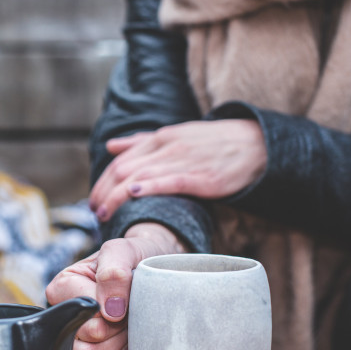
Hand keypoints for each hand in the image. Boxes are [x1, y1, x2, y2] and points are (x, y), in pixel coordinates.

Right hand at [45, 223, 186, 349]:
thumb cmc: (136, 257)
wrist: (160, 271)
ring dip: (117, 346)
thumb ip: (113, 271)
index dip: (105, 309)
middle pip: (86, 337)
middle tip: (131, 313)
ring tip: (132, 329)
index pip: (78, 310)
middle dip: (115, 328)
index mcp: (65, 286)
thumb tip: (110, 309)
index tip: (123, 300)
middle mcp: (70, 314)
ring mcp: (84, 338)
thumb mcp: (123, 250)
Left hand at [89, 119, 266, 220]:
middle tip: (94, 212)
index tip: (94, 200)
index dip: (102, 182)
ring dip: (116, 196)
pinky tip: (132, 195)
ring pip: (139, 176)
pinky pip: (169, 181)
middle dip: (103, 192)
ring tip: (105, 214)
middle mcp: (167, 147)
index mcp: (160, 138)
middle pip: (122, 169)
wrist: (257, 144)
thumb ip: (141, 142)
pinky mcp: (201, 176)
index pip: (120, 160)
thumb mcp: (175, 135)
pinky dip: (148, 186)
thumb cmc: (213, 143)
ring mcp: (183, 160)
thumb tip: (110, 147)